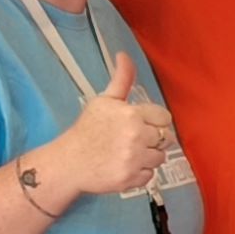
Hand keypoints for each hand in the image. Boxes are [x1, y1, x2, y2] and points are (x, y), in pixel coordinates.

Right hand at [46, 55, 172, 200]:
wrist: (68, 163)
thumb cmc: (87, 130)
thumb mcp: (104, 101)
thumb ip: (121, 79)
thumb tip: (124, 54)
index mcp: (131, 115)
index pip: (164, 117)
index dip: (154, 121)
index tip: (140, 124)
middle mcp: (135, 136)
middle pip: (166, 138)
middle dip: (152, 138)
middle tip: (132, 140)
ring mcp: (134, 159)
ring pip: (160, 157)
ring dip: (147, 156)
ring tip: (127, 153)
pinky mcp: (131, 179)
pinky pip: (150, 175)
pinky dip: (140, 173)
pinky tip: (123, 166)